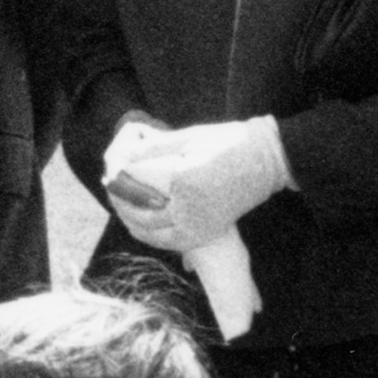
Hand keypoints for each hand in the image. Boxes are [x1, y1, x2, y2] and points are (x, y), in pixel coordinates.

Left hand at [115, 117, 287, 251]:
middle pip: (137, 210)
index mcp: (182, 182)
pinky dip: (148, 233)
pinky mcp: (205, 234)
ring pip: (148, 230)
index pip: (137, 183)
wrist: (267, 161)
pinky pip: (167, 241)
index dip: (120, 175)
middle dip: (120, 198)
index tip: (109, 168)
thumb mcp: (187, 137)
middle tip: (111, 184)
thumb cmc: (228, 142)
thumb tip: (123, 159)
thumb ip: (153, 150)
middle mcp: (188, 211)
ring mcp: (197, 227)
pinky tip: (138, 222)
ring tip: (121, 200)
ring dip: (130, 217)